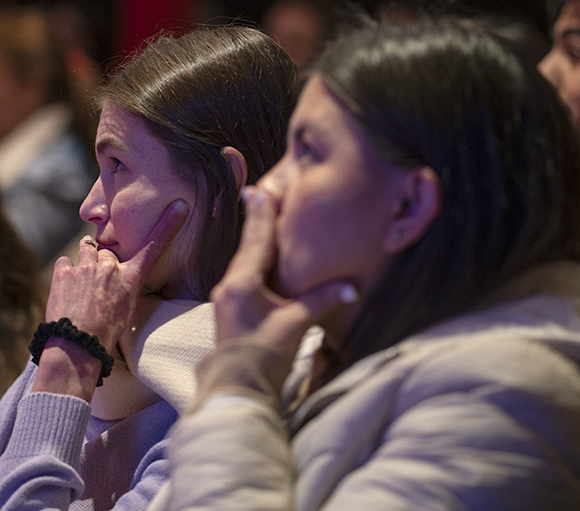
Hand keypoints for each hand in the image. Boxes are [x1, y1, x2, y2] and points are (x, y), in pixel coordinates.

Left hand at [31, 200, 188, 398]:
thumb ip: (125, 288)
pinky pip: (65, 262)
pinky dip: (65, 274)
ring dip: (84, 262)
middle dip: (102, 262)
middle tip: (96, 287)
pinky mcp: (64, 271)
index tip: (180, 205)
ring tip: (81, 285)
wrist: (76, 347)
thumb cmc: (105, 335)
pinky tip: (66, 292)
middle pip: (107, 251)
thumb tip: (120, 280)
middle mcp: (110, 268)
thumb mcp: (126, 312)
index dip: (169, 224)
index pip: (154, 247)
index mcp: (130, 279)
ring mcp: (86, 267)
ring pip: (86, 248)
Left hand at [211, 186, 359, 362]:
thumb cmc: (265, 356)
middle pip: (248, 247)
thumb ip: (322, 300)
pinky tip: (260, 259)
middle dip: (257, 222)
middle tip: (259, 194)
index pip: (257, 240)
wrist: (237, 390)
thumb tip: (353, 287)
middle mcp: (230, 285)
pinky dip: (254, 261)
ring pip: (245, 262)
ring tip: (262, 220)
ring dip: (255, 241)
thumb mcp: (296, 324)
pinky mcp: (230, 311)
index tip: (261, 190)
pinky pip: (243, 277)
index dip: (262, 215)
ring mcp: (226, 298)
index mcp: (242, 282)